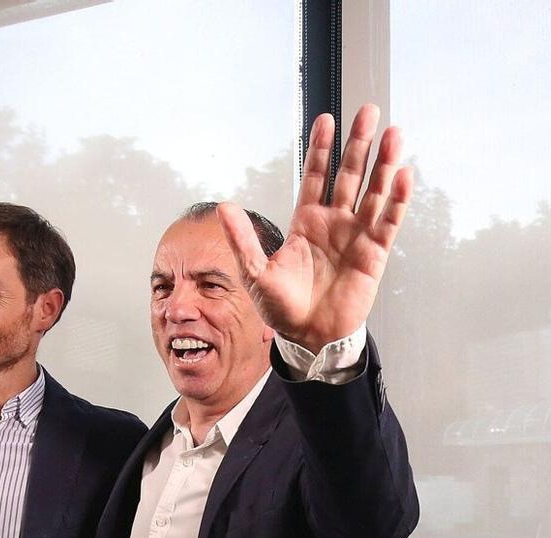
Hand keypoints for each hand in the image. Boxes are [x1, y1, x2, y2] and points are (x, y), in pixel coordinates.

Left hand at [217, 103, 413, 353]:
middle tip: (367, 111)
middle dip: (358, 144)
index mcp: (305, 222)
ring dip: (383, 164)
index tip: (326, 120)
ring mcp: (356, 235)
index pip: (316, 177)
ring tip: (393, 134)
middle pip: (349, 175)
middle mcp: (334, 222)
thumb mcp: (255, 272)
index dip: (321, 149)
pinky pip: (388, 221)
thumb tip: (223, 207)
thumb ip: (243, 239)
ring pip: (373, 192)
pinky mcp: (375, 253)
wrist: (308, 336)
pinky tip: (403, 174)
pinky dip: (396, 199)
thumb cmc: (281, 307)